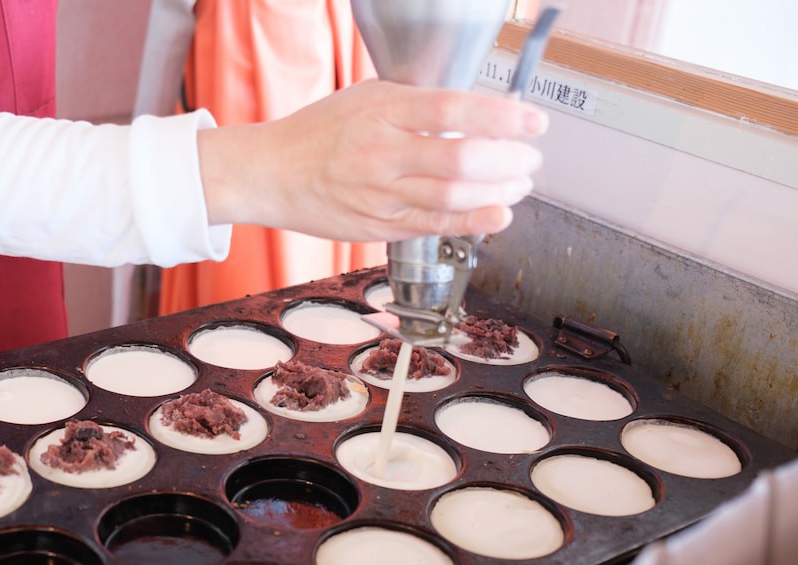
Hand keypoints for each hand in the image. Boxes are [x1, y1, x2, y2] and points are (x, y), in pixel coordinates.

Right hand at [197, 80, 547, 241]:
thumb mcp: (366, 97)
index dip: (499, 117)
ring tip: (518, 184)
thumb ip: (418, 103)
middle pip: (458, 158)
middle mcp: (381, 153)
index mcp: (380, 112)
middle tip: (530, 158)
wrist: (271, 174)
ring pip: (451, 197)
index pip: (450, 110)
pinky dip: (472, 223)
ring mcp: (379, 194)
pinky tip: (497, 215)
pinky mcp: (378, 225)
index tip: (533, 121)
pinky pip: (433, 227)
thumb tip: (479, 110)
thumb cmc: (319, 133)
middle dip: (507, 160)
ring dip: (497, 192)